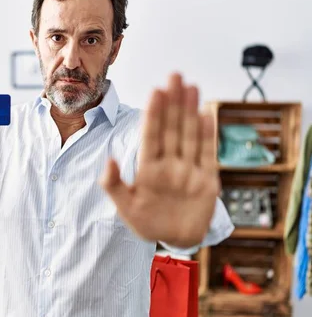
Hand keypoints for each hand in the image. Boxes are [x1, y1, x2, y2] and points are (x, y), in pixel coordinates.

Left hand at [99, 73, 219, 247]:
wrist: (176, 240)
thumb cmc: (147, 223)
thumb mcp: (124, 207)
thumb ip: (114, 185)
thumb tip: (109, 159)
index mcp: (148, 168)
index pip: (151, 135)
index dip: (154, 113)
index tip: (156, 91)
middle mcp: (169, 164)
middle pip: (171, 128)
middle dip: (173, 102)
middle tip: (175, 75)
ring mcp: (188, 170)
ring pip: (189, 135)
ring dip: (190, 111)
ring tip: (191, 87)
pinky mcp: (206, 180)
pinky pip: (207, 154)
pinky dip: (207, 135)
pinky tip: (206, 113)